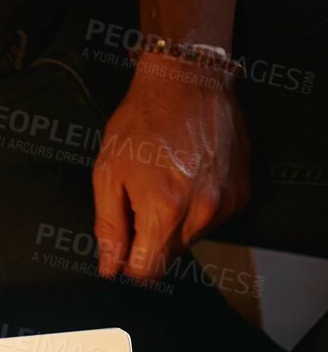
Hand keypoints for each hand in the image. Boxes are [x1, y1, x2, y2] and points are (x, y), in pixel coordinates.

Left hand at [92, 54, 249, 283]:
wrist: (188, 79)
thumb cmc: (141, 121)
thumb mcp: (109, 173)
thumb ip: (109, 227)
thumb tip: (111, 268)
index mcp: (165, 210)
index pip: (148, 272)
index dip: (131, 264)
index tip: (125, 247)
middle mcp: (202, 212)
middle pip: (169, 257)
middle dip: (151, 239)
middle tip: (142, 199)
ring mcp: (226, 203)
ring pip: (192, 239)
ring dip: (175, 223)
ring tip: (166, 182)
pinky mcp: (241, 193)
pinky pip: (214, 220)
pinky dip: (198, 208)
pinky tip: (188, 177)